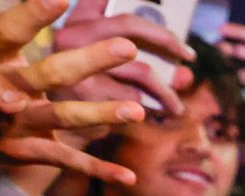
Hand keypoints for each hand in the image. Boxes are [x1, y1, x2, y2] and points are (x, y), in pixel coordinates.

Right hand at [50, 0, 195, 113]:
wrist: (57, 133)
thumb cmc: (89, 96)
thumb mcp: (111, 73)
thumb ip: (146, 64)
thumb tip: (184, 73)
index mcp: (76, 23)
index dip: (135, 3)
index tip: (161, 11)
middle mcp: (70, 37)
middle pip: (129, 25)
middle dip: (166, 40)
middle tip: (188, 55)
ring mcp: (75, 64)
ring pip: (140, 70)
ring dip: (166, 91)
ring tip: (176, 106)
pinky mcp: (86, 94)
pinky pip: (135, 98)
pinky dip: (148, 109)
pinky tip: (151, 115)